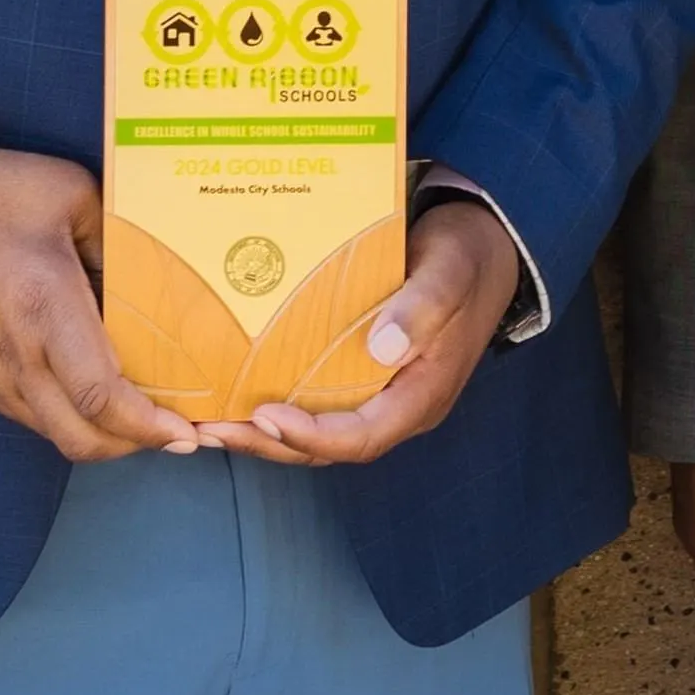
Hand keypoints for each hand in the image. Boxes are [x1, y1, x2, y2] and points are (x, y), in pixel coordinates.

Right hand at [0, 138, 209, 462]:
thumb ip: (116, 238)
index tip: (186, 431)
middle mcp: (15, 355)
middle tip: (174, 429)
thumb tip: (148, 279)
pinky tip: (91, 396)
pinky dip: (70, 420)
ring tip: (141, 416)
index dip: (149, 426)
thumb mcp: (67, 192)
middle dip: (136, 445)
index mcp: (44, 307)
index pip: (101, 396)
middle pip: (83, 437)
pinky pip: (30, 417)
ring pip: (56, 435)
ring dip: (103, 437)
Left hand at [242, 200, 523, 466]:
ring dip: (265, 434)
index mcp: (421, 396)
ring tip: (211, 424)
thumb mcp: (449, 274)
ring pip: (318, 432)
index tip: (264, 416)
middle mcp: (397, 407)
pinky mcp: (362, 376)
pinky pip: (317, 404)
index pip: (361, 438)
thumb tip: (382, 348)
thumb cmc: (465, 259)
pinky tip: (237, 392)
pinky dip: (277, 406)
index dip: (310, 436)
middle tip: (214, 430)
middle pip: (328, 448)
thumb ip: (421, 309)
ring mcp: (380, 395)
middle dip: (270, 444)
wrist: (483, 246)